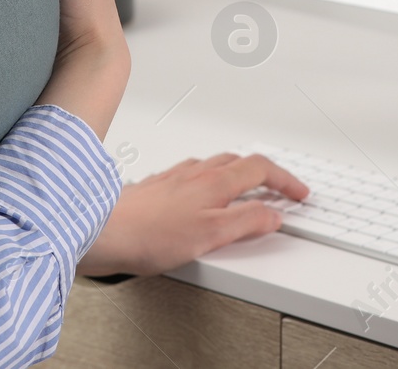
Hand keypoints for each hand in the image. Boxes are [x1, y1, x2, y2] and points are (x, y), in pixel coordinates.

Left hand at [77, 153, 310, 276]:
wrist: (98, 230)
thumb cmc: (146, 234)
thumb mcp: (210, 236)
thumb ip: (245, 223)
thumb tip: (273, 215)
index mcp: (213, 182)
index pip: (260, 168)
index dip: (285, 180)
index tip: (299, 193)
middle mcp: (194, 173)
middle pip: (239, 162)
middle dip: (264, 173)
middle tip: (280, 189)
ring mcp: (173, 178)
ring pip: (214, 166)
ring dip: (237, 174)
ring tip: (246, 188)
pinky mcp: (155, 188)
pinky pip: (191, 175)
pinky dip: (209, 181)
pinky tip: (199, 195)